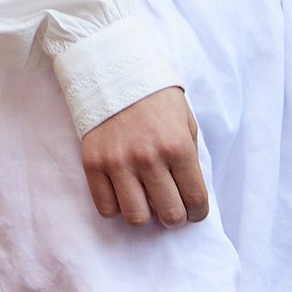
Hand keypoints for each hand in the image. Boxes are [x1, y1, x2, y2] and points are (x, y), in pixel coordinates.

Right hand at [80, 85, 209, 227]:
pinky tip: (124, 193)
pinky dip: (117, 207)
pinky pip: (106, 208)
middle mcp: (148, 158)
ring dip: (145, 214)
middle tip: (171, 206)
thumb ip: (190, 158)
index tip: (194, 210)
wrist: (114, 73)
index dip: (198, 212)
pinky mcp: (93, 164)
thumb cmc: (157, 99)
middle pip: (169, 215)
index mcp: (177, 146)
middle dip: (175, 216)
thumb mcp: (186, 122)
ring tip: (146, 200)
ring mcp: (118, 162)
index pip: (196, 199)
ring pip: (136, 218)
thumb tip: (188, 194)